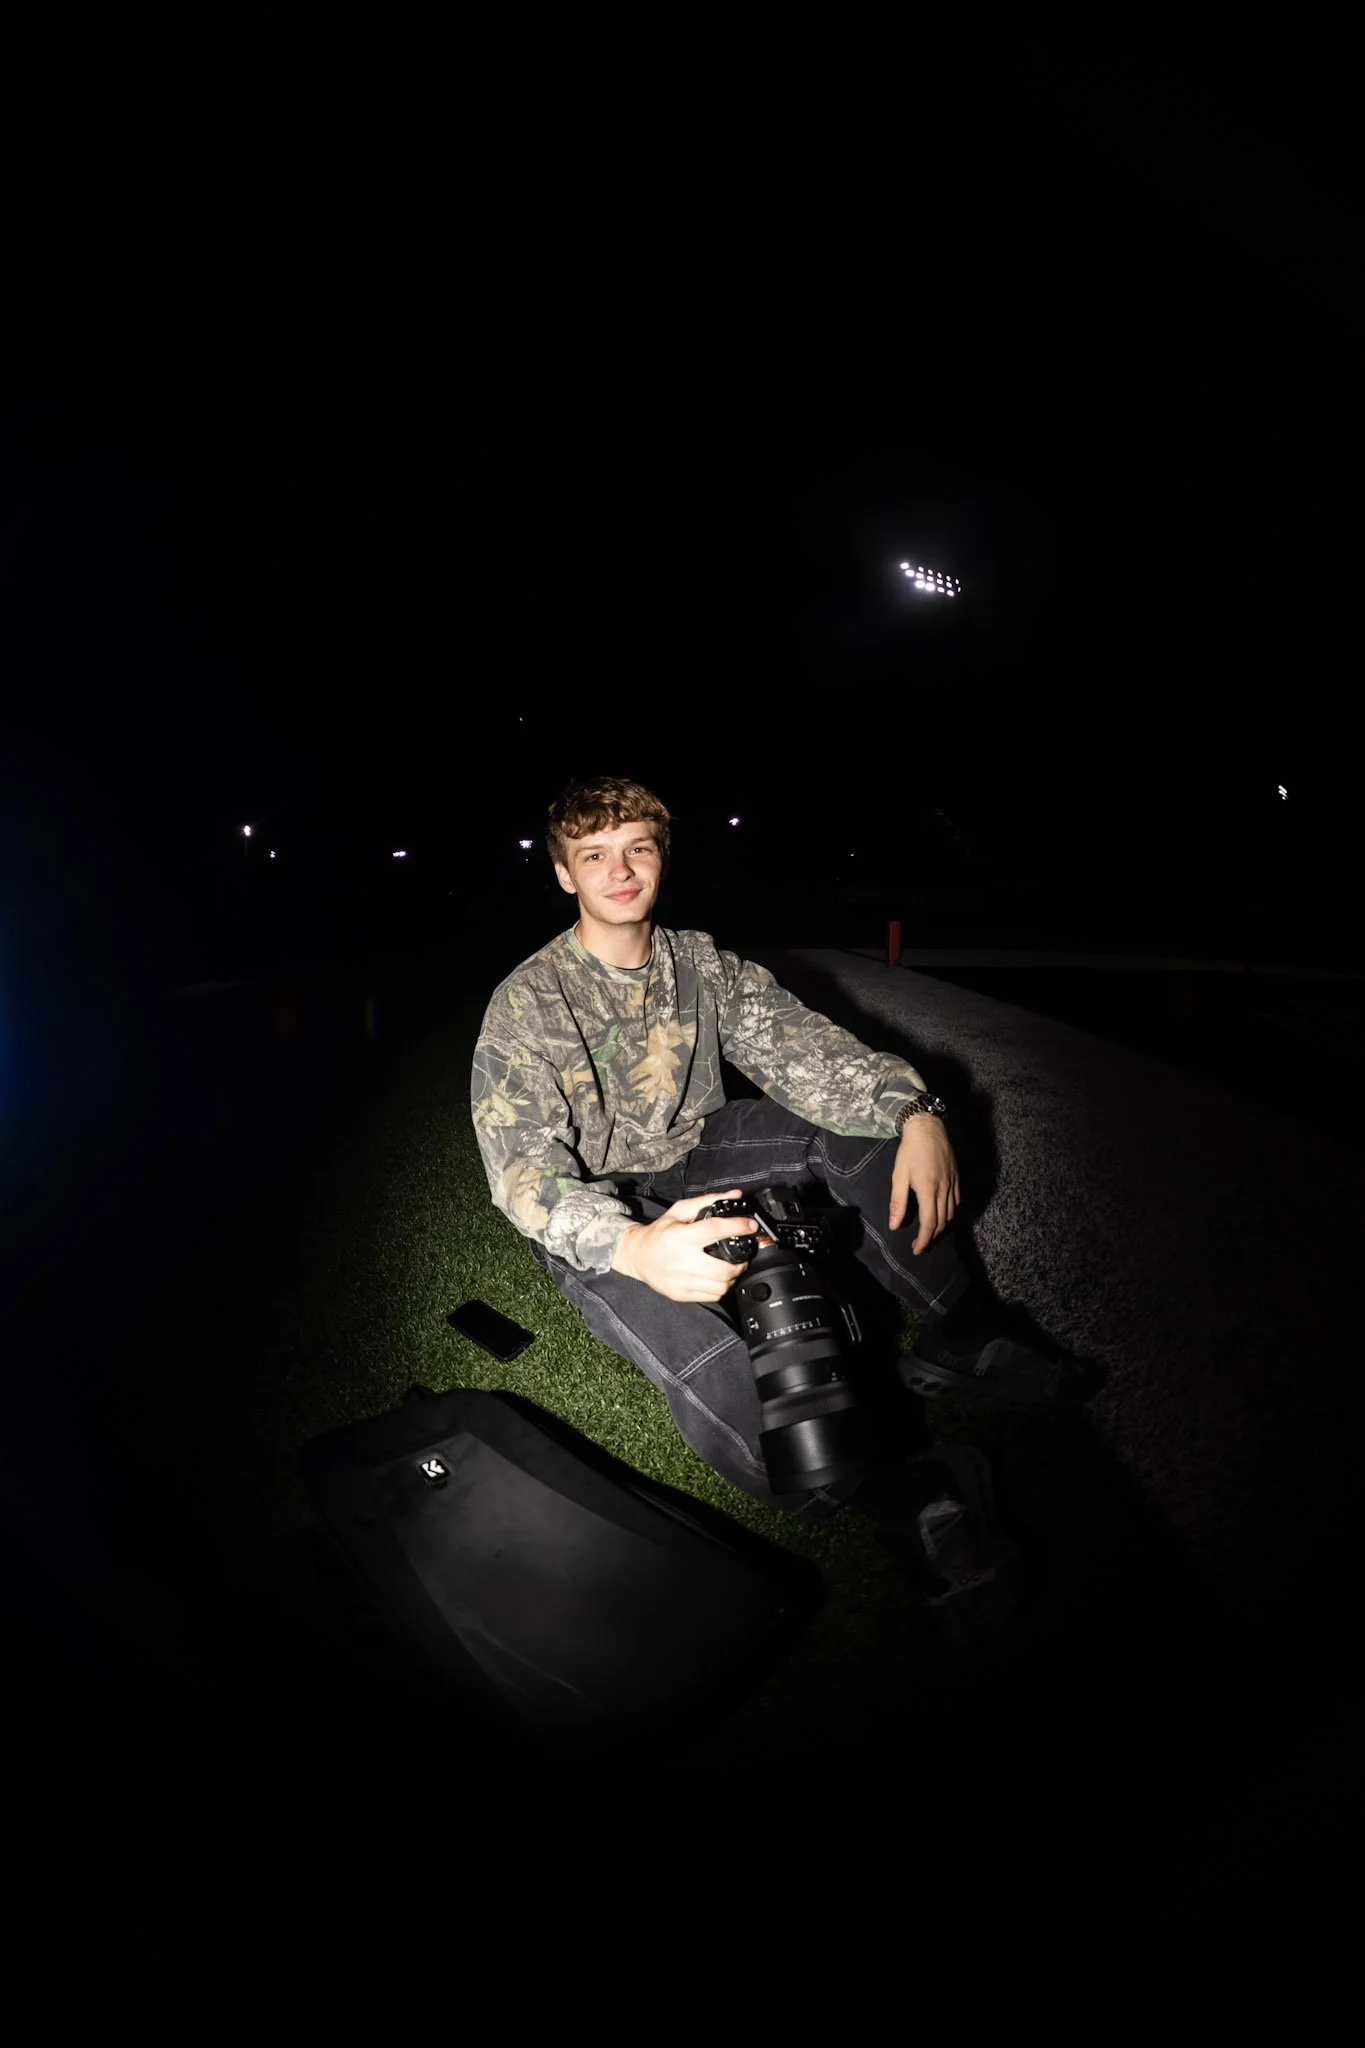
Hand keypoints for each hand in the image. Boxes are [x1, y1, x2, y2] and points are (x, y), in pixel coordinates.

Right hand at [611, 1189, 758, 1301]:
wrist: (637, 1256)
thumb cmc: (660, 1232)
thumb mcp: (679, 1211)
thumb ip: (708, 1201)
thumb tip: (735, 1195)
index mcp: (681, 1236)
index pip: (715, 1230)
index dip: (738, 1227)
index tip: (750, 1225)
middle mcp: (681, 1260)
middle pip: (723, 1268)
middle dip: (741, 1263)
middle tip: (743, 1256)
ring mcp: (681, 1281)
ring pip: (720, 1286)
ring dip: (733, 1277)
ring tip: (732, 1268)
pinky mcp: (681, 1294)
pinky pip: (712, 1296)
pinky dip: (721, 1288)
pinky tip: (719, 1278)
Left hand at [889, 1118, 960, 1253]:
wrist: (928, 1127)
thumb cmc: (910, 1151)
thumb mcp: (899, 1175)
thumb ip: (898, 1202)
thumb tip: (894, 1226)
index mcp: (928, 1190)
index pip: (929, 1223)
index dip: (924, 1240)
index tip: (916, 1249)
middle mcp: (944, 1190)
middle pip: (942, 1222)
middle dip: (932, 1236)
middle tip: (921, 1242)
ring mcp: (953, 1183)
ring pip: (951, 1213)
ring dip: (942, 1225)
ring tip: (930, 1230)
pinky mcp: (957, 1177)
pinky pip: (957, 1201)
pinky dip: (950, 1212)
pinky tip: (942, 1211)